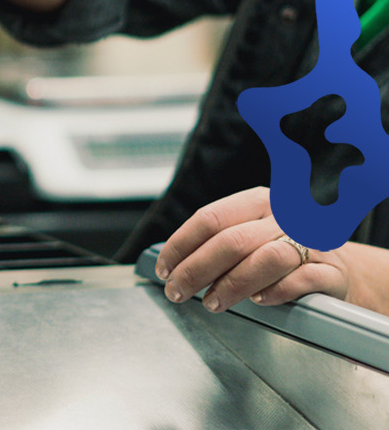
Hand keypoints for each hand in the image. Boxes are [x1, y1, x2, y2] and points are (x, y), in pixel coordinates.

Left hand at [155, 187, 351, 311]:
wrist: (339, 267)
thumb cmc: (283, 251)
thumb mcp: (250, 236)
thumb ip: (216, 244)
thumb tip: (171, 265)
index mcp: (258, 202)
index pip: (210, 219)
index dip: (181, 245)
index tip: (164, 268)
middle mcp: (285, 217)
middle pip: (232, 241)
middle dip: (196, 270)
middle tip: (177, 292)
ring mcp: (311, 242)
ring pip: (266, 258)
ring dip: (232, 284)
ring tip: (212, 302)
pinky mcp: (331, 271)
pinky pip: (302, 279)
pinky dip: (276, 291)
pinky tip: (259, 300)